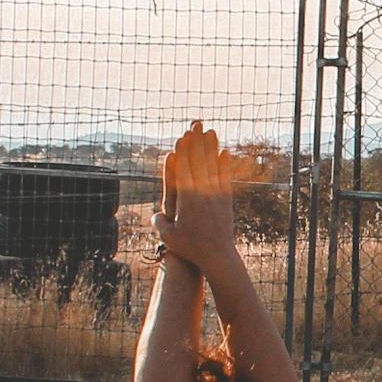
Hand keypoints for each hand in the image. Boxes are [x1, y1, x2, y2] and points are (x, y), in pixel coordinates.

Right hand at [158, 121, 243, 273]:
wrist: (218, 257)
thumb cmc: (190, 248)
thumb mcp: (168, 237)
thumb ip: (159, 222)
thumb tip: (155, 213)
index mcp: (187, 198)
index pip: (184, 169)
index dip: (183, 151)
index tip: (182, 135)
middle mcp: (203, 193)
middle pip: (199, 162)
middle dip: (197, 142)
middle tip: (196, 124)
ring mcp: (216, 195)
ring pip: (213, 166)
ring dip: (211, 147)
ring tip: (211, 131)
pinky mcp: (226, 201)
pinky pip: (224, 177)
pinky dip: (224, 164)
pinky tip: (225, 153)